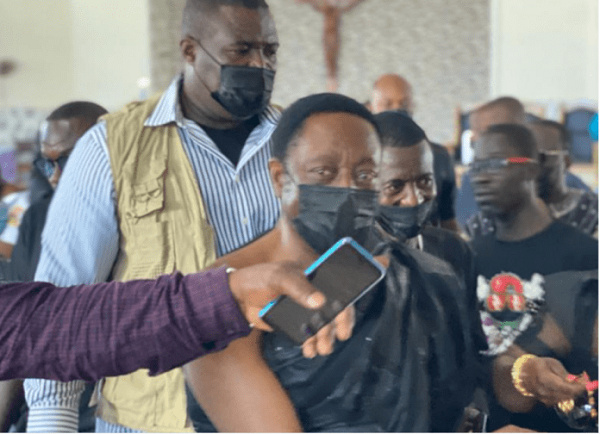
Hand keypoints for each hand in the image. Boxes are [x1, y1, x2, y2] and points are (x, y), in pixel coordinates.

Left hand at [227, 262, 355, 356]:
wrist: (239, 297)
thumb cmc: (260, 279)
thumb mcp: (279, 278)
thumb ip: (299, 288)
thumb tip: (319, 301)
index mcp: (314, 277)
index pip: (339, 290)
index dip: (346, 305)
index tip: (345, 321)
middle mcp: (314, 294)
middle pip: (334, 312)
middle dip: (335, 328)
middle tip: (332, 340)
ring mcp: (306, 310)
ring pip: (323, 327)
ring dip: (325, 339)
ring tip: (321, 349)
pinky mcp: (295, 324)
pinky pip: (308, 336)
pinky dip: (311, 344)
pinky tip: (309, 351)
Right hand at [520, 356, 585, 405]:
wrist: (524, 371)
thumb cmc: (540, 365)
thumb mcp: (552, 363)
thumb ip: (563, 373)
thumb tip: (575, 382)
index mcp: (543, 377)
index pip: (564, 387)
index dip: (576, 388)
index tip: (584, 385)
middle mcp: (542, 389)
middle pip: (565, 395)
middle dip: (575, 391)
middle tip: (580, 384)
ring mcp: (542, 396)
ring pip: (563, 399)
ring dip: (571, 394)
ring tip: (572, 386)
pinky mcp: (544, 401)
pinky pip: (559, 401)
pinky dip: (564, 396)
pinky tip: (564, 390)